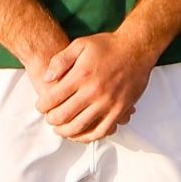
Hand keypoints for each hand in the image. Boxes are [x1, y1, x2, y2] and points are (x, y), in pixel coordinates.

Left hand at [34, 31, 158, 141]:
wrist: (138, 47)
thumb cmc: (109, 46)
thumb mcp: (80, 44)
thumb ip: (60, 60)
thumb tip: (47, 78)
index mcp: (81, 75)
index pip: (52, 99)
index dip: (41, 106)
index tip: (42, 106)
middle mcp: (94, 91)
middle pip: (62, 116)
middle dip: (51, 120)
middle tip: (50, 117)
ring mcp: (108, 102)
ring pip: (79, 127)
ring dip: (65, 131)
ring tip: (61, 128)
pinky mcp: (120, 109)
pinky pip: (102, 131)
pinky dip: (88, 137)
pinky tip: (81, 134)